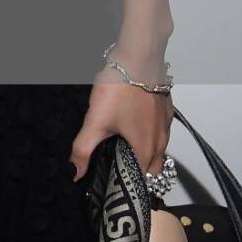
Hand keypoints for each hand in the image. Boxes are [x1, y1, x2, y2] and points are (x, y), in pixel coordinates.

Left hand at [68, 67, 171, 181]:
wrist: (138, 58)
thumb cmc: (119, 91)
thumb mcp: (95, 121)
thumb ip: (83, 150)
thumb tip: (74, 174)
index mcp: (146, 149)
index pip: (142, 180)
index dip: (129, 183)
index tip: (116, 182)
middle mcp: (161, 140)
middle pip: (153, 167)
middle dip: (139, 170)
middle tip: (118, 164)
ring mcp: (166, 124)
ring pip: (159, 148)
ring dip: (146, 152)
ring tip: (124, 145)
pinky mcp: (167, 108)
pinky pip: (161, 130)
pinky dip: (150, 134)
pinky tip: (134, 123)